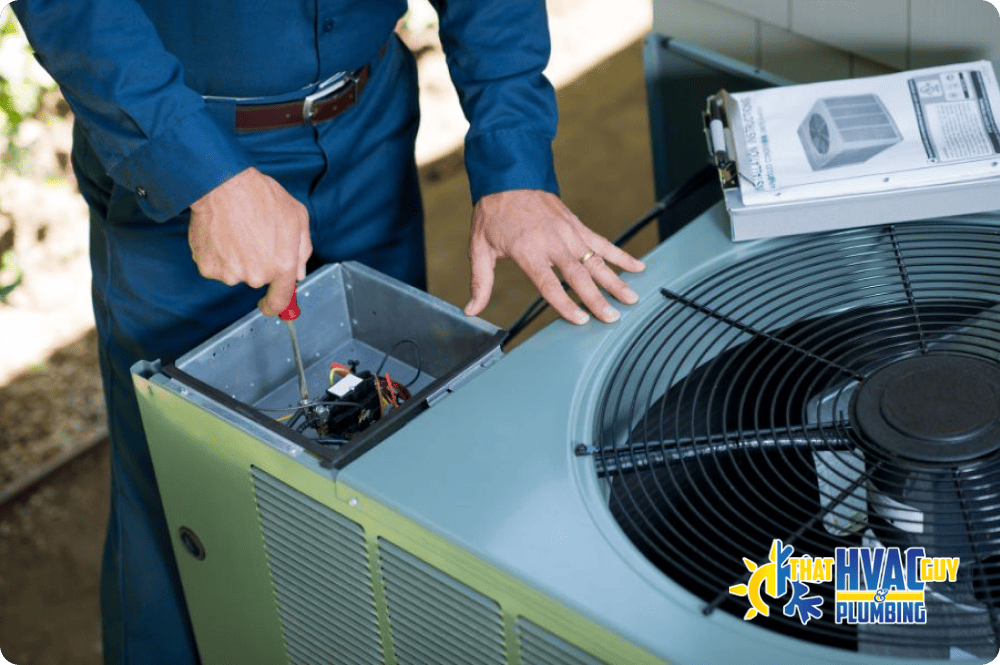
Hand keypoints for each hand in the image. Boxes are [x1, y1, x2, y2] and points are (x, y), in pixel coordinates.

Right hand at [188, 166, 311, 315]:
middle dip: (257, 263)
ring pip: (235, 273)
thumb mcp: (298, 217)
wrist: (223, 185)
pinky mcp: (208, 267)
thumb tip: (298, 273)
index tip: (269, 305)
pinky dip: (217, 254)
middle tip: (252, 235)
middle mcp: (256, 275)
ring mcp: (230, 273)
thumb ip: (302, 250)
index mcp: (282, 266)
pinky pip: (216, 266)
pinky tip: (222, 234)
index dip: (275, 305)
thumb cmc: (261, 196)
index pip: (280, 300)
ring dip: (236, 258)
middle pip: (257, 280)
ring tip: (237, 231)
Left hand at [464, 189, 644, 323]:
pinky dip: (621, 256)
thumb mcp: (479, 248)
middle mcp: (553, 242)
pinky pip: (603, 243)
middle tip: (613, 318)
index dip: (565, 304)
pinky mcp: (577, 226)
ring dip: (615, 281)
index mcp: (528, 250)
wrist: (509, 176)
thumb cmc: (493, 214)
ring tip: (632, 299)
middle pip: (579, 276)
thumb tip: (471, 310)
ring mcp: (568, 233)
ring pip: (596, 261)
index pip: (549, 284)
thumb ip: (480, 282)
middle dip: (598, 298)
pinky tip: (637, 268)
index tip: (580, 320)